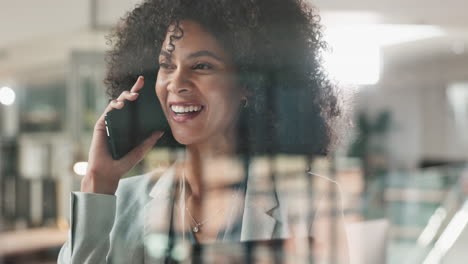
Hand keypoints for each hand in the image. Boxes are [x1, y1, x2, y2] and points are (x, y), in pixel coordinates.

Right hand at [81, 76, 163, 194]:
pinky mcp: (102, 125)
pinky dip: (114, 106)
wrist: (109, 172)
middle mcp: (119, 122)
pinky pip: (108, 111)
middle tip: (139, 87)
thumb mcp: (140, 151)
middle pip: (125, 101)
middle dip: (132, 91)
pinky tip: (120, 105)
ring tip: (133, 97)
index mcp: (129, 126)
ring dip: (124, 97)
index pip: (134, 107)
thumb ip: (149, 141)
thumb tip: (161, 131)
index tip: (143, 82)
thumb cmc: (123, 163)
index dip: (137, 93)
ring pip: (116, 103)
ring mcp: (110, 122)